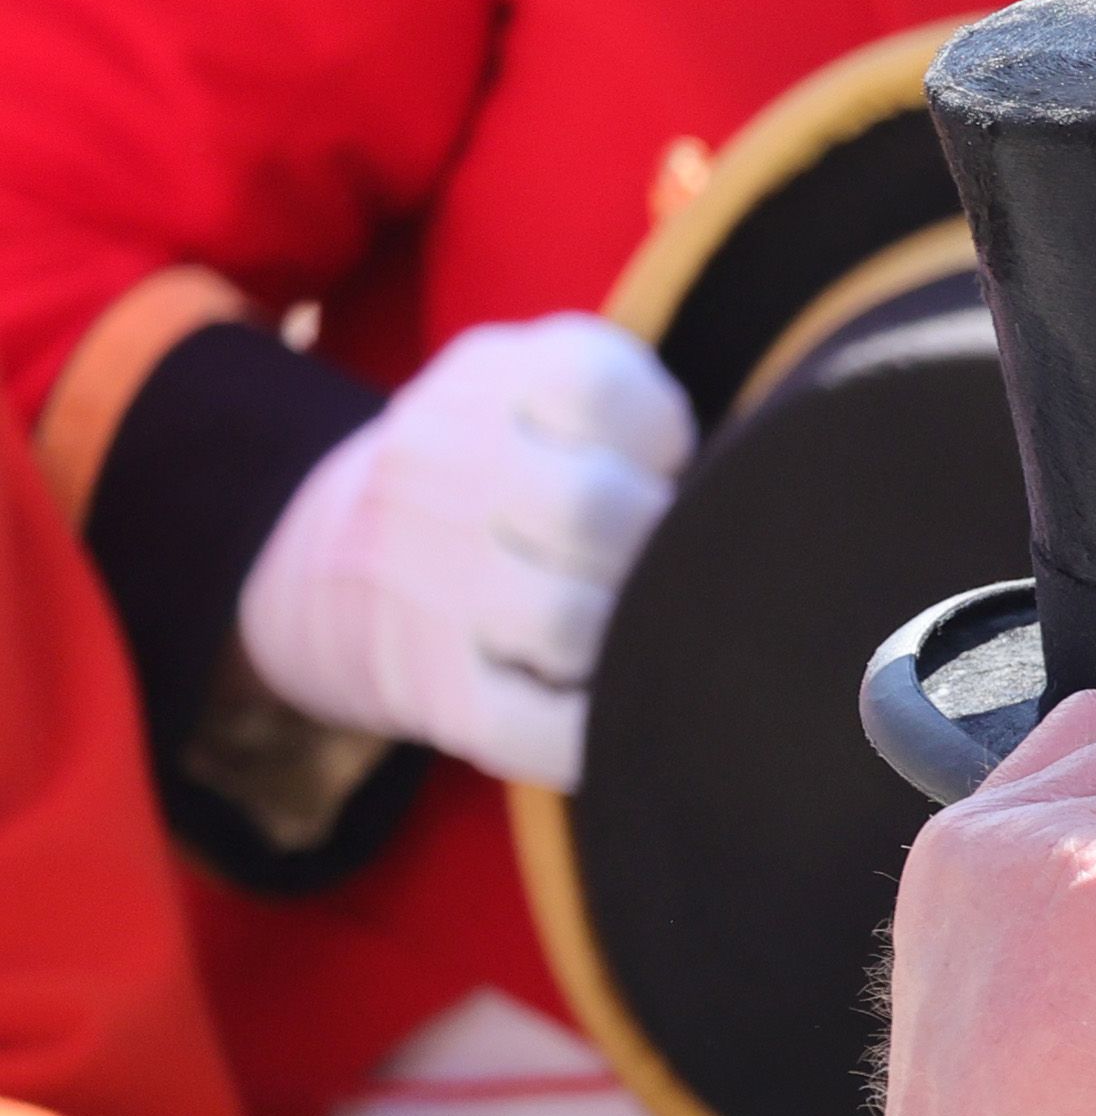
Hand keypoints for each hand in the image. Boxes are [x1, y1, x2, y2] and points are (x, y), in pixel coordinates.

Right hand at [235, 312, 695, 790]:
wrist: (324, 565)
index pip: (601, 390)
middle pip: (593, 512)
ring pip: (570, 623)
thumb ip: (635, 414)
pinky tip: (614, 711)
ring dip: (632, 639)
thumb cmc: (501, 480)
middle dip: (663, 551)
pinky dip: (593, 735)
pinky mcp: (428, 683)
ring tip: (638, 631)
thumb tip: (753, 500)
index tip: (662, 474)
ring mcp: (425, 577)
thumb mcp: (540, 393)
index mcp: (489, 380)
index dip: (665, 444)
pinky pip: (534, 728)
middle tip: (674, 572)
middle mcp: (441, 466)